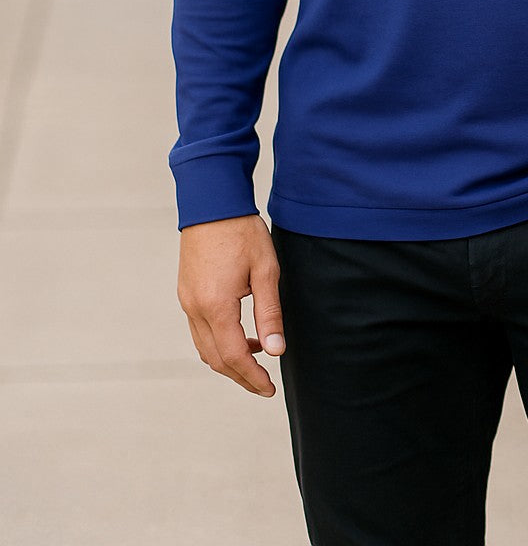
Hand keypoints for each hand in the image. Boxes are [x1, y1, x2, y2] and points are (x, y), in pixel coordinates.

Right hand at [177, 214, 284, 396]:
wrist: (212, 202)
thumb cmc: (242, 232)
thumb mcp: (265, 271)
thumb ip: (269, 313)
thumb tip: (277, 351)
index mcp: (215, 305)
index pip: (233, 356)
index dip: (253, 377)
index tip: (269, 389)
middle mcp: (195, 308)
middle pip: (215, 359)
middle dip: (240, 376)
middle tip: (264, 384)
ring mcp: (186, 301)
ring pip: (204, 347)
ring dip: (228, 360)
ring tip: (257, 358)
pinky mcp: (186, 293)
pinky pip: (199, 331)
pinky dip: (218, 342)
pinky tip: (240, 334)